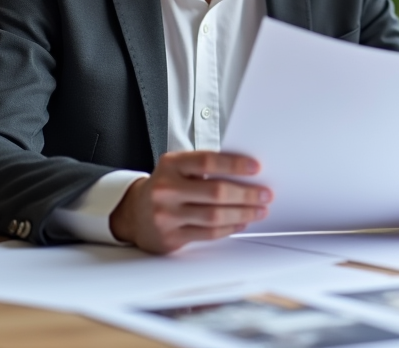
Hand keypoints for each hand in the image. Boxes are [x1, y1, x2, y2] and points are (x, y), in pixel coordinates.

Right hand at [110, 150, 271, 252]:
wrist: (133, 212)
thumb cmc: (166, 185)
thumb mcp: (178, 168)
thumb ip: (205, 167)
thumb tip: (247, 172)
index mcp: (171, 164)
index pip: (208, 161)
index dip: (234, 164)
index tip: (256, 168)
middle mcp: (166, 188)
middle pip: (215, 191)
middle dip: (246, 194)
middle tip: (265, 194)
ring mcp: (166, 215)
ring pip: (214, 215)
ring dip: (243, 213)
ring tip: (260, 210)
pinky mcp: (170, 237)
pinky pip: (208, 233)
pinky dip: (229, 228)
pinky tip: (241, 222)